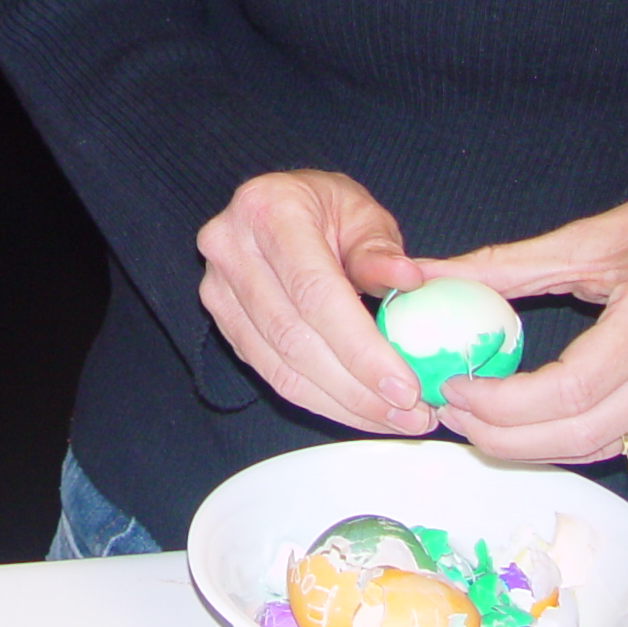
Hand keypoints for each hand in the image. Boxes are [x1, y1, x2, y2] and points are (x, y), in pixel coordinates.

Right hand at [196, 170, 437, 435]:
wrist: (279, 207)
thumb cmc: (327, 209)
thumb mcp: (362, 213)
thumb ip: (380, 250)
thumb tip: (409, 280)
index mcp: (268, 210)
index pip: (314, 292)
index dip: (360, 348)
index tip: (405, 387)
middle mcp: (230, 247)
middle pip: (294, 337)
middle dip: (357, 387)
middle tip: (411, 414)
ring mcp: (216, 287)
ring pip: (279, 366)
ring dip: (342, 403)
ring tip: (394, 419)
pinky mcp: (221, 320)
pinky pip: (270, 373)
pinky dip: (319, 399)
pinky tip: (359, 408)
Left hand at [423, 191, 627, 463]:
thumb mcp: (577, 240)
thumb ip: (500, 266)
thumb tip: (422, 276)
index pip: (572, 389)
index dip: (506, 402)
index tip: (456, 390)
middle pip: (585, 431)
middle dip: (509, 436)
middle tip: (456, 418)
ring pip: (602, 447)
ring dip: (533, 446)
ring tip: (479, 425)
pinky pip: (623, 439)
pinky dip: (568, 440)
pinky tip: (527, 426)